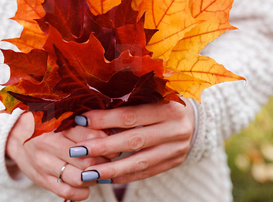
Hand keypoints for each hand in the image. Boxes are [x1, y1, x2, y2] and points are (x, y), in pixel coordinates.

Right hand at [6, 112, 110, 200]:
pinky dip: (82, 192)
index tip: (113, 145)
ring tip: (97, 172)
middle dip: (103, 162)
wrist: (17, 136)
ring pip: (79, 178)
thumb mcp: (63, 117)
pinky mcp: (42, 179)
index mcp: (57, 124)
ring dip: (94, 178)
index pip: (90, 137)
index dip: (107, 143)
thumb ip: (85, 123)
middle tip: (109, 160)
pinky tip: (86, 186)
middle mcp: (49, 144)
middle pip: (87, 160)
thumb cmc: (47, 125)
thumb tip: (112, 133)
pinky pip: (67, 192)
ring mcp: (44, 163)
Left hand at [69, 99, 194, 183]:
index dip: (103, 119)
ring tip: (88, 173)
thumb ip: (127, 100)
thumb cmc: (163, 99)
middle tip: (77, 150)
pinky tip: (106, 178)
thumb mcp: (151, 93)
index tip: (79, 120)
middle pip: (133, 140)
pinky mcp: (176, 161)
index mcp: (168, 105)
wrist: (195, 115)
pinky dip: (125, 176)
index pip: (130, 115)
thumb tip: (89, 109)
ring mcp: (177, 147)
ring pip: (140, 162)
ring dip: (111, 169)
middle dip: (102, 147)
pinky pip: (147, 172)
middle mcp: (175, 127)